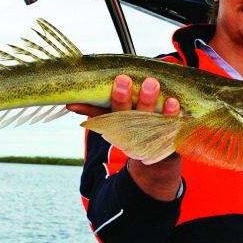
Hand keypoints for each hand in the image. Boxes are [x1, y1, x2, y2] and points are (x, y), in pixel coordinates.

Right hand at [67, 75, 182, 200]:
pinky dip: (170, 113)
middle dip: (122, 98)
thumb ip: (97, 110)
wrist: (156, 163)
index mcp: (115, 124)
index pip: (100, 113)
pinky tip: (172, 101)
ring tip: (150, 83)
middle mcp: (131, 130)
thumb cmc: (133, 130)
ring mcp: (149, 134)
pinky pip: (169, 125)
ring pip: (147, 117)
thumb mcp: (114, 122)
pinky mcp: (168, 137)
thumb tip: (70, 103)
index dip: (89, 107)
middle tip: (122, 80)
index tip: (84, 95)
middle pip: (124, 114)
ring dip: (147, 101)